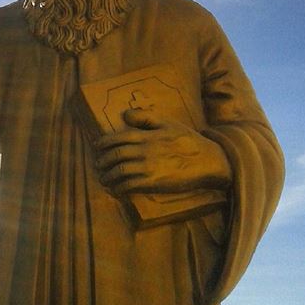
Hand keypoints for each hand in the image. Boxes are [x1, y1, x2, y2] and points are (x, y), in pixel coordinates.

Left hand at [94, 108, 231, 198]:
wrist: (207, 161)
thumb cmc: (187, 140)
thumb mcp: (167, 123)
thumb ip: (145, 117)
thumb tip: (125, 114)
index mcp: (146, 136)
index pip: (117, 138)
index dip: (103, 143)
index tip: (97, 147)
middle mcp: (143, 151)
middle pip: (115, 155)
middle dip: (102, 161)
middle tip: (98, 165)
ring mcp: (147, 168)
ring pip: (119, 172)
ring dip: (107, 176)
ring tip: (103, 179)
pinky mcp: (153, 183)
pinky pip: (129, 186)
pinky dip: (119, 189)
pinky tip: (116, 190)